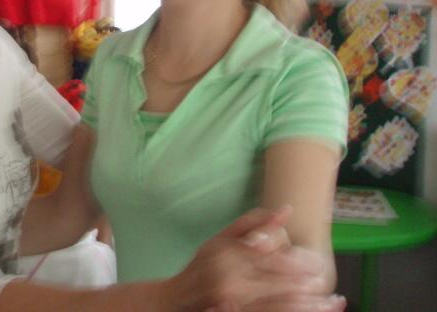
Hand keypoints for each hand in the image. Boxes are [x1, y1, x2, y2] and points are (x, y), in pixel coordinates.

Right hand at [174, 207, 328, 310]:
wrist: (180, 296)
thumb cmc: (203, 264)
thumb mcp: (222, 237)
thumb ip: (254, 222)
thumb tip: (286, 209)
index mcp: (231, 254)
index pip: (272, 258)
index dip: (298, 263)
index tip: (318, 264)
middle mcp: (233, 278)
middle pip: (280, 283)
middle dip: (308, 286)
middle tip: (328, 286)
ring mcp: (235, 301)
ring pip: (280, 304)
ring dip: (308, 305)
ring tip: (330, 303)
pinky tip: (309, 311)